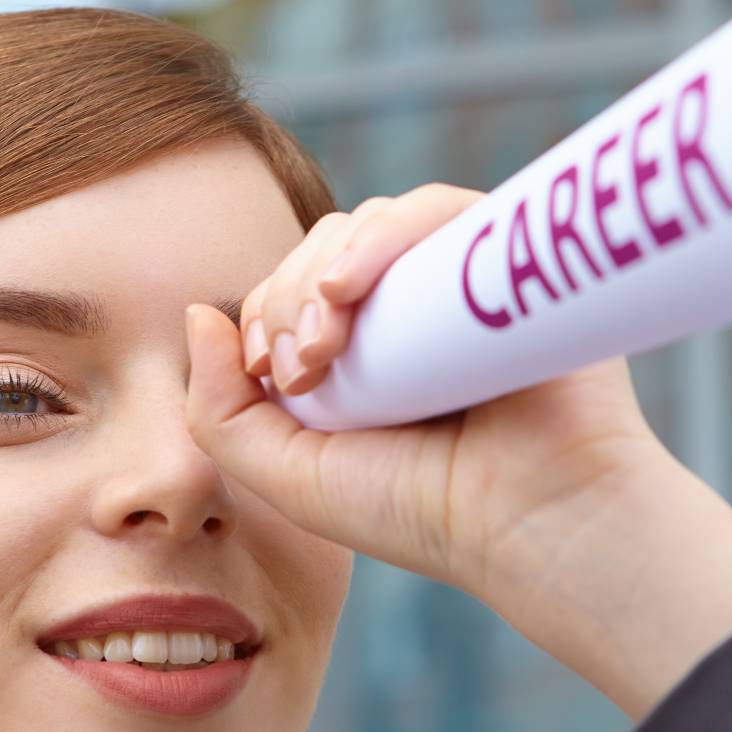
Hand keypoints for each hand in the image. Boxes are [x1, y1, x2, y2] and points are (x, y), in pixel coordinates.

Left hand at [182, 182, 670, 616]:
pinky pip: (436, 210)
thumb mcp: (289, 474)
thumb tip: (198, 314)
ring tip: (327, 340)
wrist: (534, 521)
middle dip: (288, 298)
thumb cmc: (422, 509)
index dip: (267, 315)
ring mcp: (462, 277)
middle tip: (303, 370)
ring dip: (325, 270)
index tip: (279, 377)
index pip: (291, 290)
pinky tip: (351, 287)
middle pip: (323, 249)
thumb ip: (220, 410)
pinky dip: (383, 235)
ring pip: (370, 225)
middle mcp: (413, 306)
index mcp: (365, 350)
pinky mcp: (510, 255)